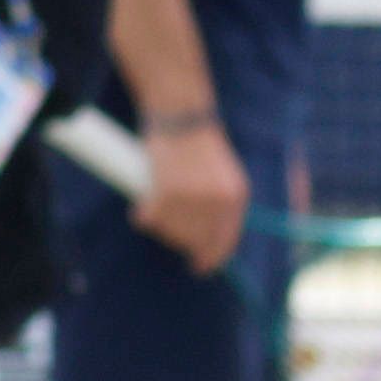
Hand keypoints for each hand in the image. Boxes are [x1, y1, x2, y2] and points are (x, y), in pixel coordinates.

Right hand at [138, 120, 250, 275]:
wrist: (180, 114)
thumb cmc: (197, 142)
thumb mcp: (222, 175)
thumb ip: (219, 207)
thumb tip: (202, 241)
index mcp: (236, 197)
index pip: (225, 242)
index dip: (210, 259)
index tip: (198, 267)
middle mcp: (218, 202)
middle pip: (194, 241)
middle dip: (179, 238)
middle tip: (168, 221)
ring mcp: (192, 199)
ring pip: (170, 232)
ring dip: (161, 222)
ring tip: (158, 199)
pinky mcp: (166, 193)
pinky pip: (151, 219)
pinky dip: (143, 213)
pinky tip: (143, 201)